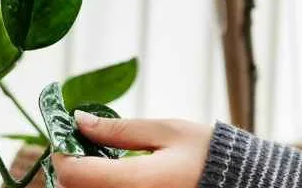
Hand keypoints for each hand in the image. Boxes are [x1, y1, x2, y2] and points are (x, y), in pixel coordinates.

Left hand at [49, 114, 213, 187]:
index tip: (68, 135)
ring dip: (84, 179)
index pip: (73, 173)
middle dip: (70, 167)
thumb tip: (80, 120)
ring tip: (101, 160)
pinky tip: (115, 176)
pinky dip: (100, 187)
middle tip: (83, 145)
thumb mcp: (166, 132)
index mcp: (135, 183)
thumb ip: (120, 129)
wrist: (240, 184)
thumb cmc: (207, 156)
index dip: (61, 152)